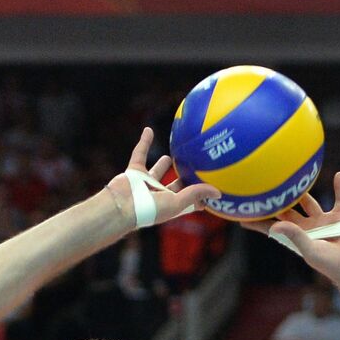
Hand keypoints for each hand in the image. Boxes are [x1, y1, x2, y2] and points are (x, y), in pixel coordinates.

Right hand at [105, 128, 219, 226]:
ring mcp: (145, 183)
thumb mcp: (177, 202)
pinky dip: (143, 141)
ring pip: (156, 170)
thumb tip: (218, 192)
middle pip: (174, 185)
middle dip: (183, 179)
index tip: (213, 189)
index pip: (189, 199)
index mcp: (171, 204)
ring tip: (172, 156)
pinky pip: (139, 153)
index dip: (199, 196)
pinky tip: (148, 129)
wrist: (121, 206)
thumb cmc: (150, 209)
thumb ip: (196, 193)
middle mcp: (159, 194)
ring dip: (162, 164)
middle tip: (195, 169)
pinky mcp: (134, 172)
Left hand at [244, 172, 339, 280]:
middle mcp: (309, 228)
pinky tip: (338, 174)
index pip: (273, 228)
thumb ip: (294, 236)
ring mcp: (325, 222)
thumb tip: (274, 225)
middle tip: (265, 186)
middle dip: (278, 201)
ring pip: (311, 203)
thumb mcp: (310, 250)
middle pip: (289, 211)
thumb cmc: (332, 264)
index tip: (241, 215)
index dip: (258, 223)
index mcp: (297, 238)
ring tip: (296, 177)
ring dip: (304, 191)